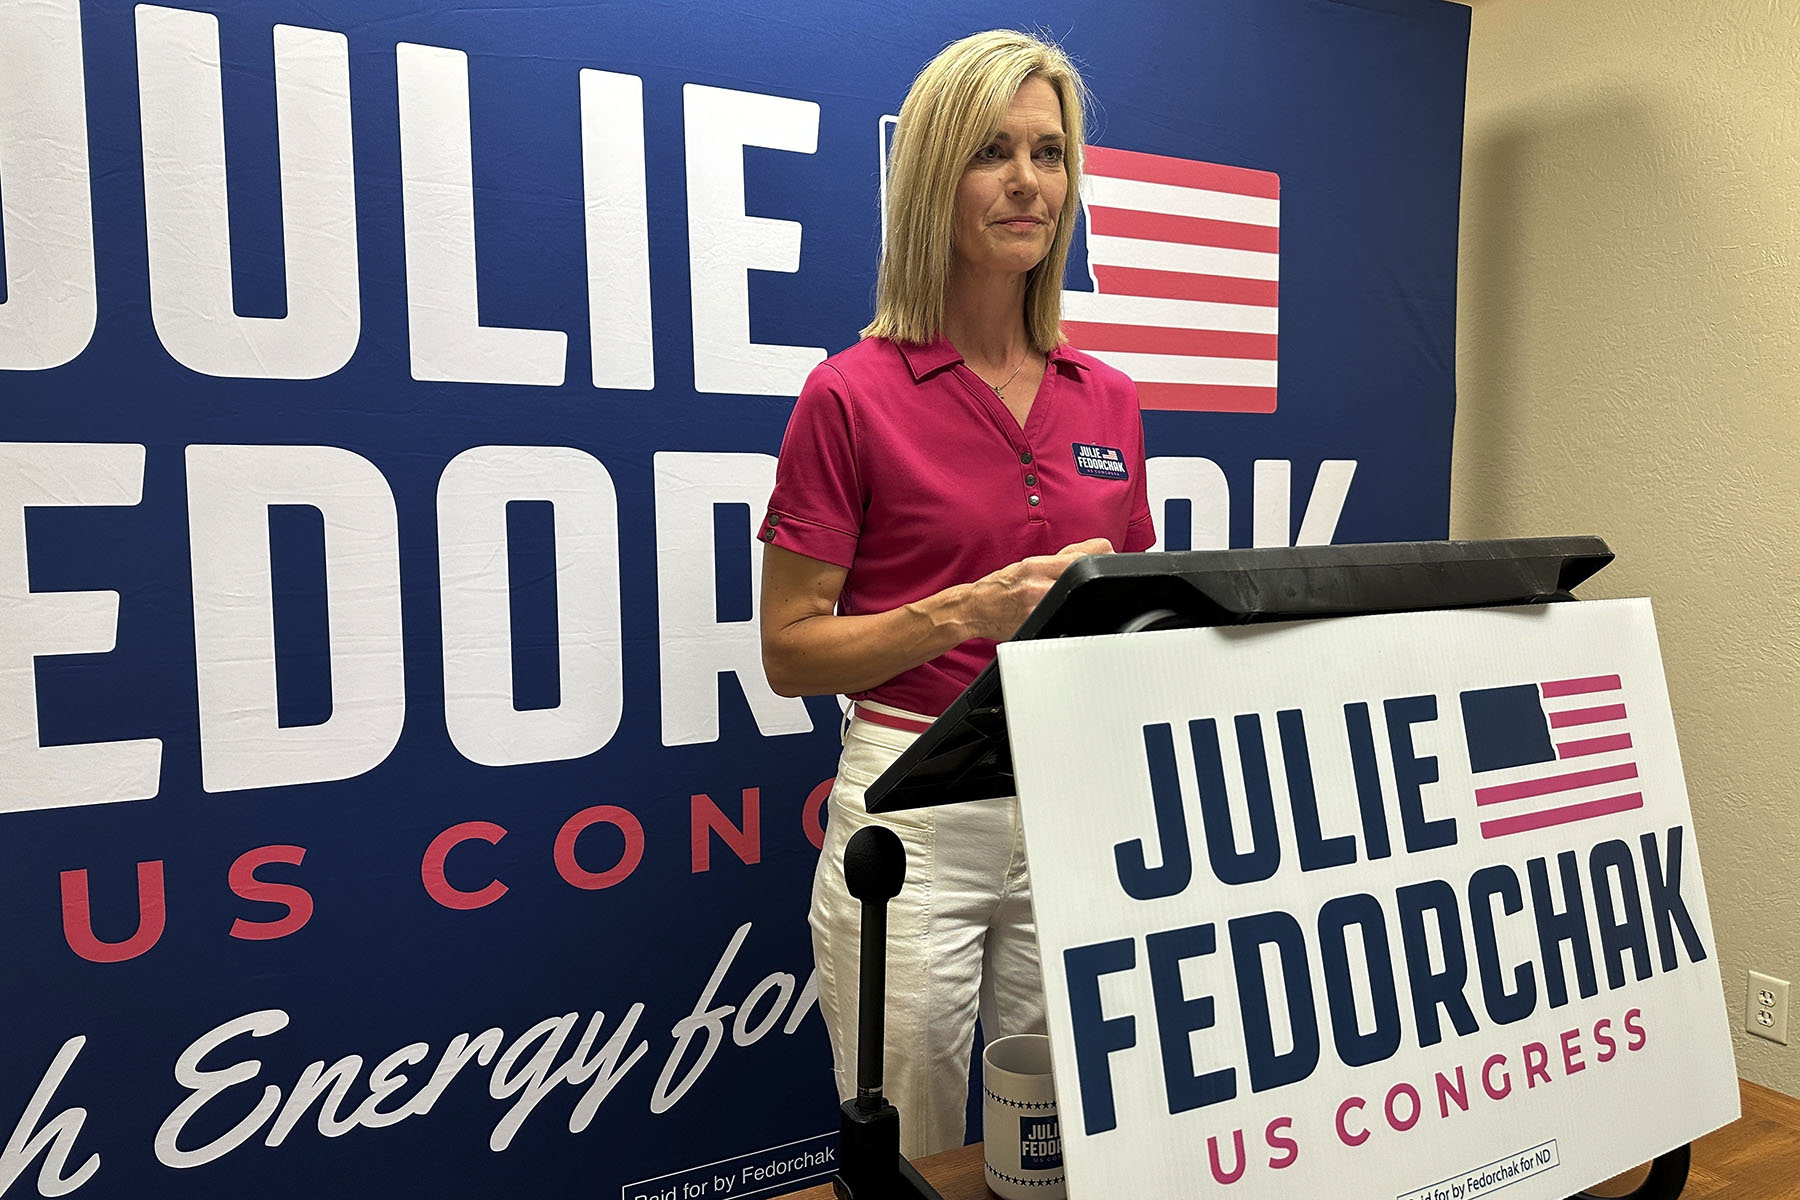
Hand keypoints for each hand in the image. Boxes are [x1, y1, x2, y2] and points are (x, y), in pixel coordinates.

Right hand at [965, 537, 1114, 641]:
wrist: (976, 608)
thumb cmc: (1001, 586)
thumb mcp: (1029, 565)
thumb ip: (1062, 558)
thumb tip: (1097, 550)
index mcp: (1036, 566)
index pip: (1082, 557)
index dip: (1099, 558)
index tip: (1102, 562)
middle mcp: (1036, 586)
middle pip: (1084, 578)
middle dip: (1092, 581)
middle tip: (1092, 585)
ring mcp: (1037, 609)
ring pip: (1077, 601)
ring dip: (1082, 600)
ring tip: (1074, 600)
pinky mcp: (1035, 627)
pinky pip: (1064, 621)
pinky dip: (1070, 617)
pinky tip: (1064, 615)